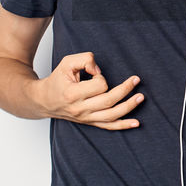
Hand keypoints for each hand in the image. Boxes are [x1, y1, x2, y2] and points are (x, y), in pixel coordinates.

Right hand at [29, 51, 143, 129]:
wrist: (44, 101)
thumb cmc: (57, 80)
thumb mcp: (66, 62)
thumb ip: (84, 59)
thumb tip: (99, 70)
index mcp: (73, 94)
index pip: (98, 86)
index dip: (101, 77)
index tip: (95, 74)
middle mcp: (80, 109)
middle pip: (108, 102)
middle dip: (125, 90)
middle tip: (136, 80)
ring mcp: (86, 118)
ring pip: (111, 116)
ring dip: (128, 107)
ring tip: (140, 98)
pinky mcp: (90, 122)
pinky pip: (109, 126)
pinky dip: (123, 125)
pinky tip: (136, 123)